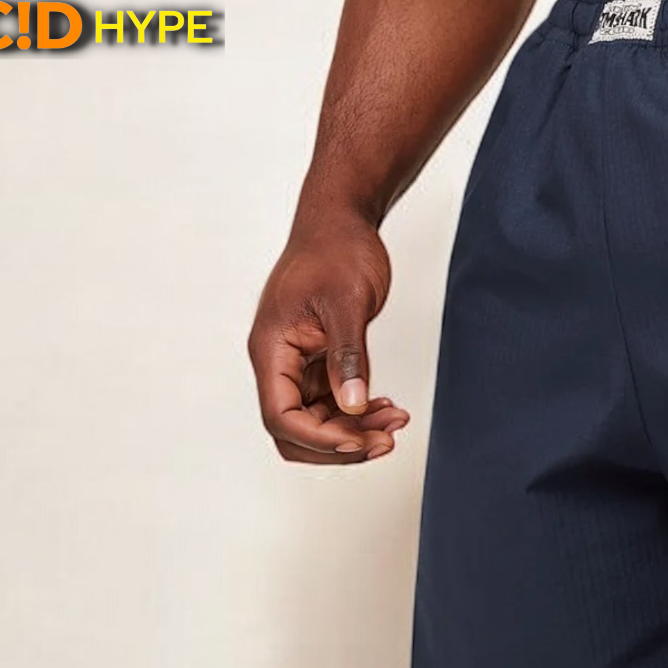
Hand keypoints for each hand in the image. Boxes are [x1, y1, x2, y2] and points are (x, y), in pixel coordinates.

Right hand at [249, 213, 409, 463]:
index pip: (281, 416)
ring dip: (356, 432)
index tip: (358, 440)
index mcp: (271, 348)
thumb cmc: (336, 249)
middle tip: (385, 441)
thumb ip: (348, 357)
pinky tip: (388, 409)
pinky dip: (360, 414)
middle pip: (295, 432)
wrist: (342, 222)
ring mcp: (298, 366)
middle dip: (339, 445)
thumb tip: (352, 407)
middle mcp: (278, 362)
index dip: (319, 438)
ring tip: (396, 422)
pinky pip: (334, 405)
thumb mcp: (347, 302)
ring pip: (318, 423)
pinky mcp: (318, 363)